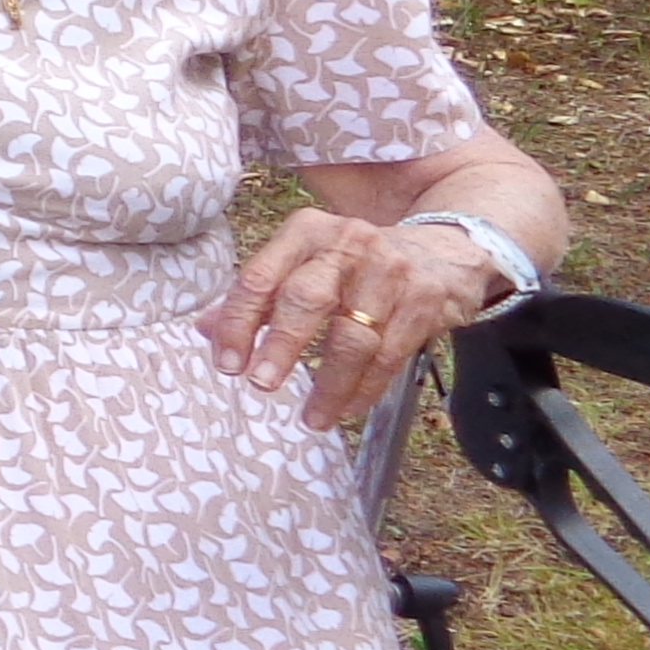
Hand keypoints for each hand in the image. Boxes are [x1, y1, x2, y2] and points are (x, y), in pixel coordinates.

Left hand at [209, 206, 519, 430]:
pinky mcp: (425, 300)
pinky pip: (389, 354)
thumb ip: (259, 294)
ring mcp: (390, 271)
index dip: (238, 322)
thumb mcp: (306, 263)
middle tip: (261, 384)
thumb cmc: (357, 263)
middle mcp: (348, 244)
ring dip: (329, 384)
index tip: (227, 363)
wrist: (445, 249)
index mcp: (307, 232)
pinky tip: (347, 407)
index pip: (260, 278)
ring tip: (313, 417)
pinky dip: (365, 388)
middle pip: (306, 300)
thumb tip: (203, 328)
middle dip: (281, 346)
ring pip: (352, 336)